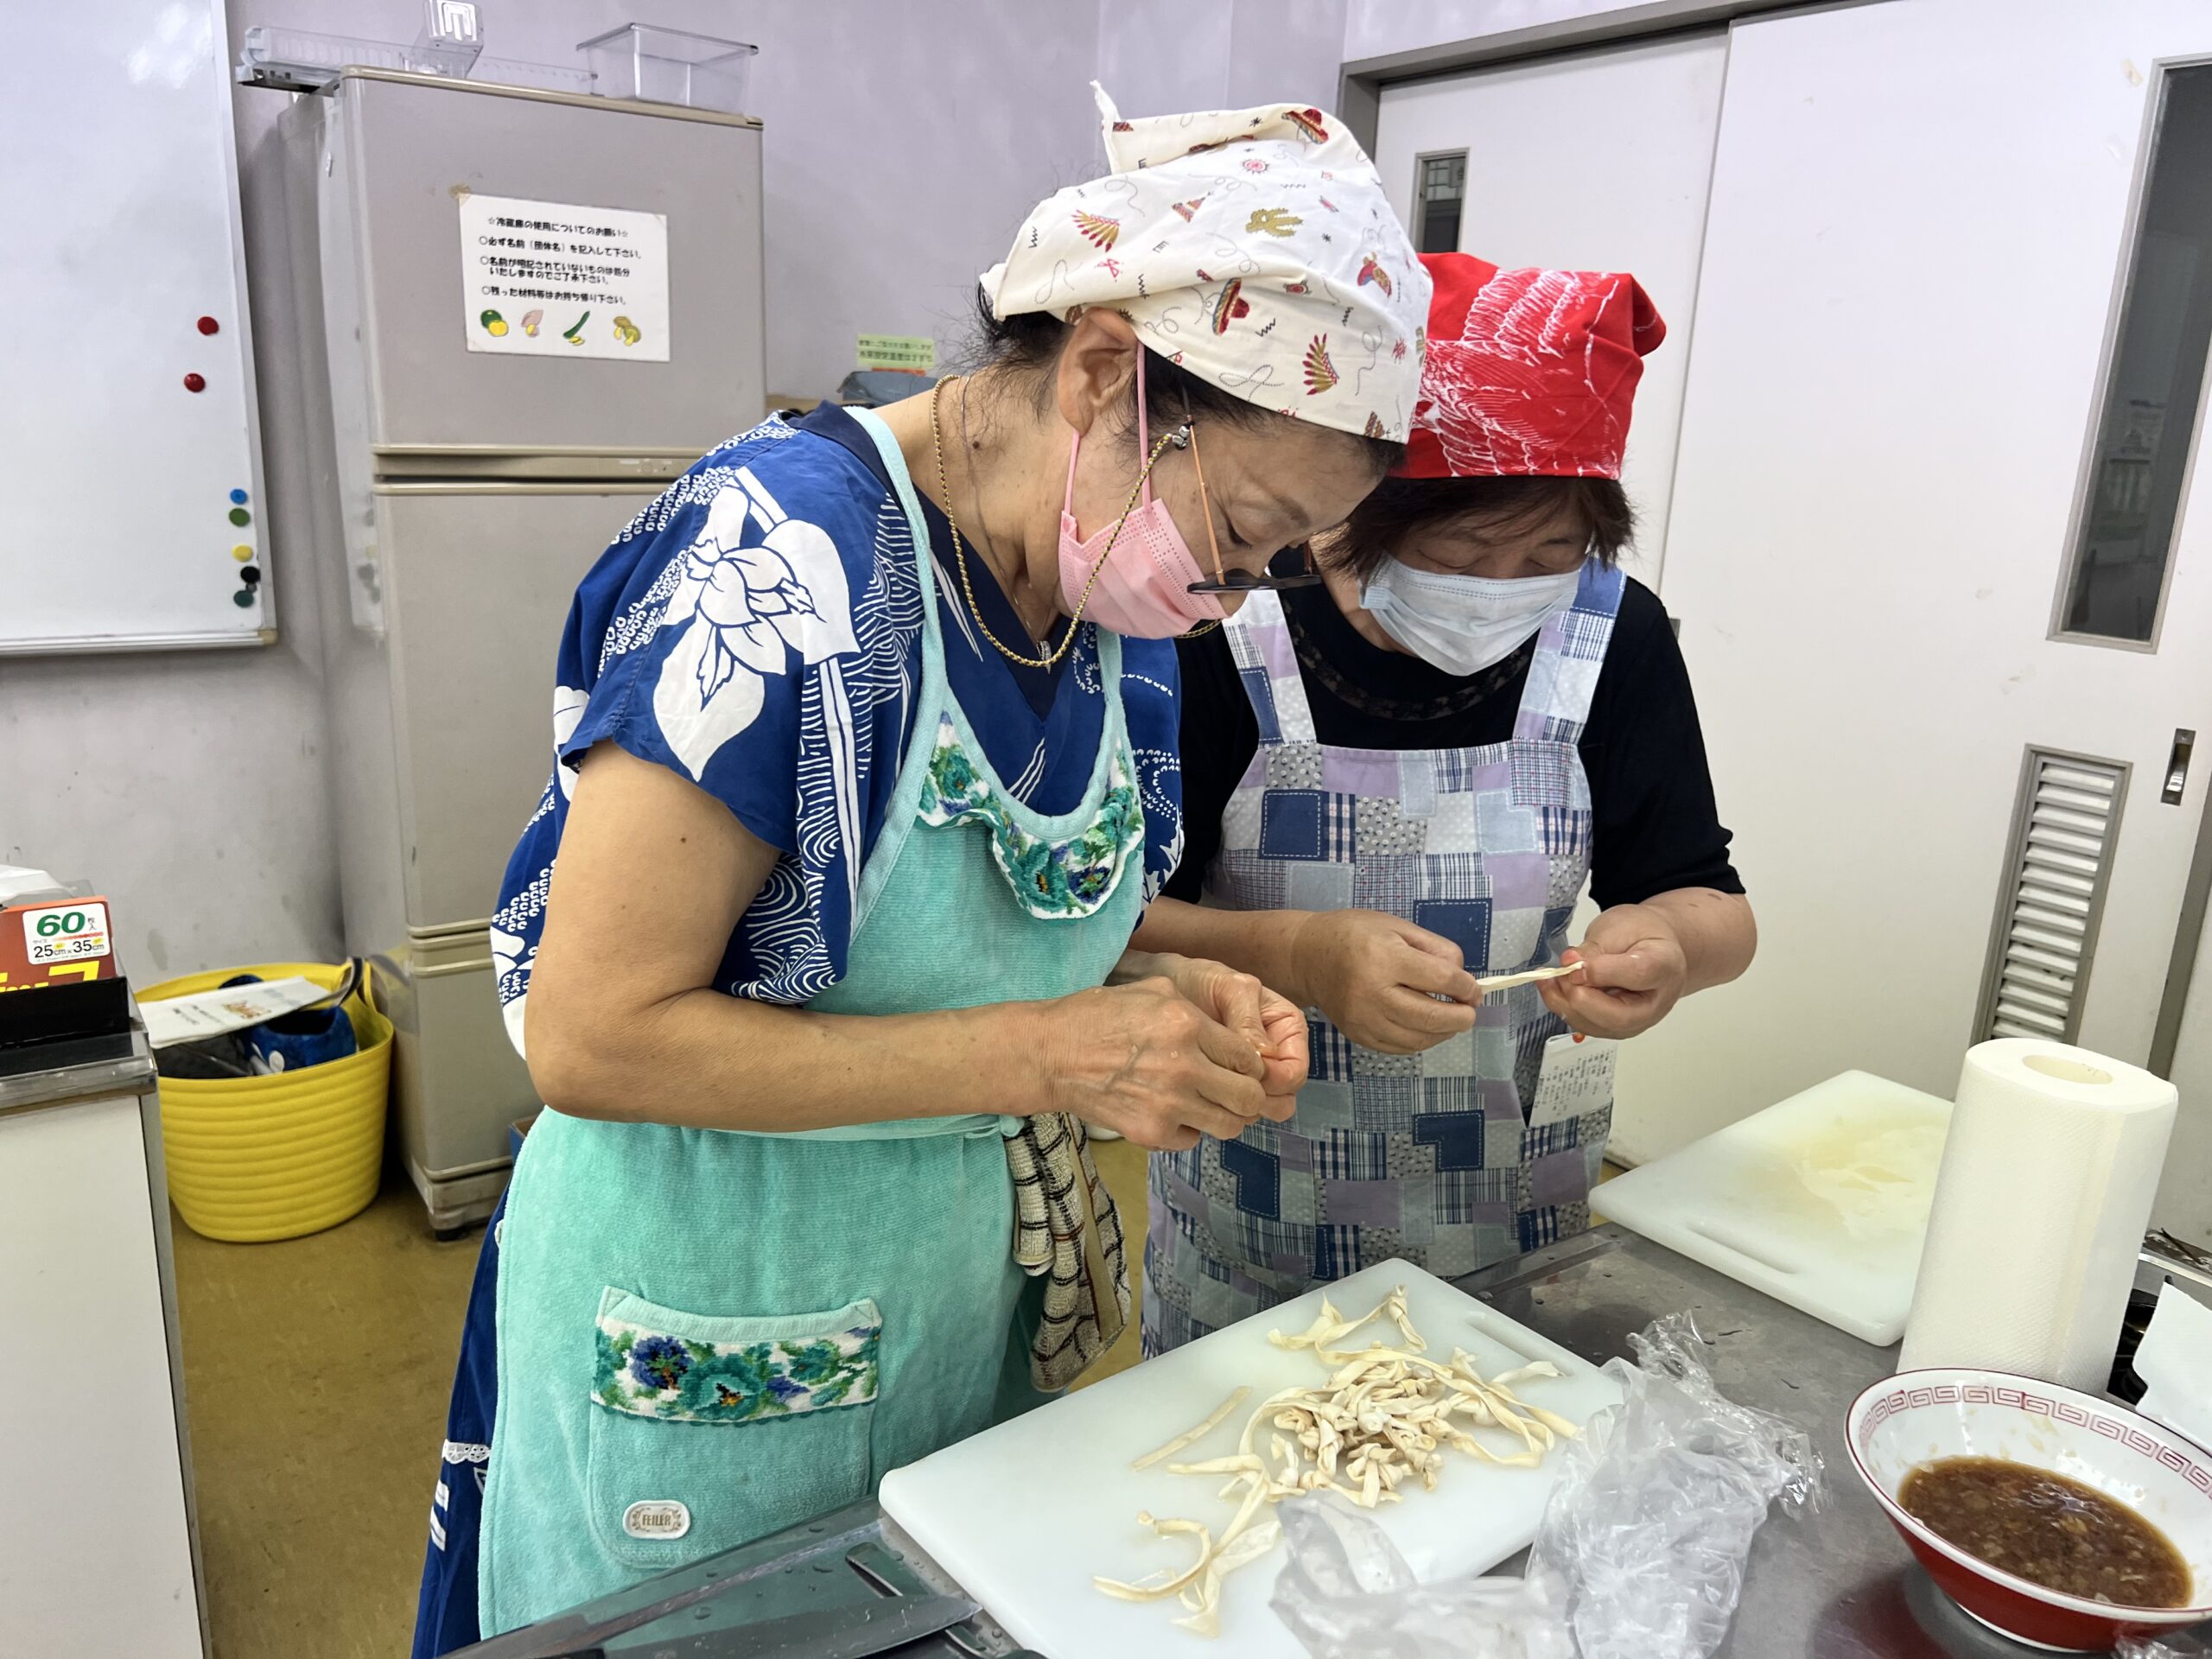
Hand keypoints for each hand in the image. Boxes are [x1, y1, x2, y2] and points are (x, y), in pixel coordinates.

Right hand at [1036, 977, 1273, 1150]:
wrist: (1051, 1055)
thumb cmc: (1098, 1016)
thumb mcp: (1153, 991)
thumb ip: (1198, 1011)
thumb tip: (1234, 1035)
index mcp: (1187, 1024)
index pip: (1249, 1057)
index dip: (1251, 1065)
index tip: (1241, 1068)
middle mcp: (1185, 1066)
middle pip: (1249, 1097)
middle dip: (1249, 1096)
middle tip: (1235, 1091)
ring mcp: (1168, 1103)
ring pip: (1229, 1125)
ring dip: (1225, 1117)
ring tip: (1209, 1106)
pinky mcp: (1150, 1131)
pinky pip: (1192, 1139)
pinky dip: (1188, 1129)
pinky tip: (1172, 1112)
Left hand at [1154, 955, 1307, 1113]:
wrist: (1167, 987)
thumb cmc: (1201, 981)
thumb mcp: (1228, 988)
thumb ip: (1247, 1019)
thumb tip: (1267, 1055)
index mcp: (1287, 1028)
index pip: (1295, 1071)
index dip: (1276, 1081)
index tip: (1246, 1076)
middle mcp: (1276, 1054)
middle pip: (1284, 1096)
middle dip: (1260, 1100)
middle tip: (1227, 1091)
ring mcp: (1253, 1072)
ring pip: (1262, 1107)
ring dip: (1241, 1108)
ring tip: (1212, 1092)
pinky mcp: (1228, 1084)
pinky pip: (1235, 1107)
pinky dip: (1223, 1108)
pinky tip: (1202, 1095)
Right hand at [1290, 910, 1478, 1054]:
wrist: (1308, 956)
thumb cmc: (1356, 934)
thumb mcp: (1398, 927)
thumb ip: (1435, 949)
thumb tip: (1463, 980)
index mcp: (1385, 957)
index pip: (1441, 979)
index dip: (1467, 987)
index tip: (1474, 990)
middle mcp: (1372, 992)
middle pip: (1431, 1016)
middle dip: (1461, 1017)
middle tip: (1470, 1011)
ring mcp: (1363, 1018)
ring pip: (1418, 1038)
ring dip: (1444, 1032)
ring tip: (1452, 1020)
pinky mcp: (1357, 1035)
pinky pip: (1400, 1047)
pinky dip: (1422, 1041)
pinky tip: (1427, 1028)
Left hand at [1540, 904, 1688, 1038]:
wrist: (1654, 949)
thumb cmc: (1641, 935)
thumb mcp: (1618, 927)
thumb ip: (1594, 949)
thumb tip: (1570, 965)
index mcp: (1664, 967)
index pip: (1636, 975)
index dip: (1599, 971)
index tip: (1573, 961)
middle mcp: (1654, 1003)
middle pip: (1617, 1016)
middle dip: (1579, 996)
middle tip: (1561, 972)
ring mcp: (1637, 1021)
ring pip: (1597, 1026)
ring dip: (1565, 1003)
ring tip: (1552, 977)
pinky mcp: (1617, 1028)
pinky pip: (1587, 1026)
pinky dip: (1565, 1008)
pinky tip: (1556, 987)